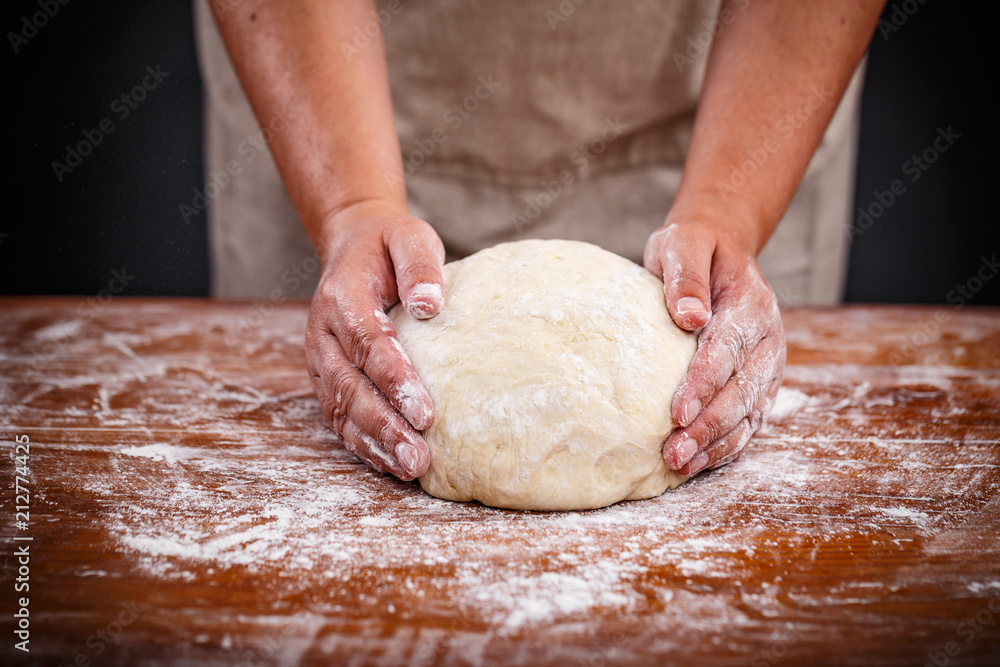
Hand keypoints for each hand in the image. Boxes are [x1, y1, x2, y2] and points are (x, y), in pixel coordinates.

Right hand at [306, 200, 445, 480]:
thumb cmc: (389, 246)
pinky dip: (364, 444)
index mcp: (343, 297)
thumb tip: (431, 305)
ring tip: (411, 469)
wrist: (353, 246)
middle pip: (351, 386)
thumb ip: (419, 266)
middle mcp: (324, 333)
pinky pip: (340, 417)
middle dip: (385, 425)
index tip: (425, 412)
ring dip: (376, 443)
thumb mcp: (409, 237)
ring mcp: (321, 359)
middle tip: (419, 456)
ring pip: (342, 409)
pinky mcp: (327, 378)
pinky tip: (392, 465)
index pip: (368, 344)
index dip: (394, 380)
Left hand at [644, 218, 785, 475]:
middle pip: (741, 390)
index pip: (727, 350)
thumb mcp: (684, 244)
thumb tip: (689, 316)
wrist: (720, 251)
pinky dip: (726, 445)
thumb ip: (685, 276)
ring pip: (748, 413)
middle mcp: (768, 339)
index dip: (703, 383)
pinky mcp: (760, 382)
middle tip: (673, 452)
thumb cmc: (694, 249)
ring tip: (680, 465)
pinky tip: (697, 462)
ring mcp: (768, 364)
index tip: (677, 412)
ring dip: (716, 443)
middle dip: (708, 425)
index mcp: (751, 305)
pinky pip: (749, 420)